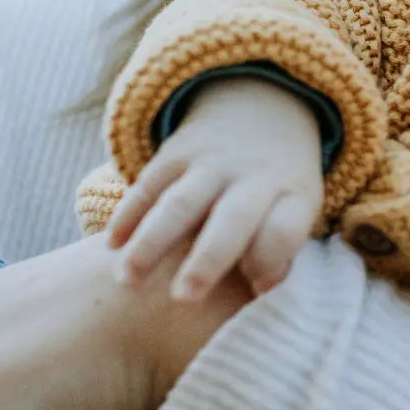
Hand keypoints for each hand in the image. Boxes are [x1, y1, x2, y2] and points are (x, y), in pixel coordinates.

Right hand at [109, 78, 323, 300]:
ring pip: (179, 203)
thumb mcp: (298, 210)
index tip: (256, 288)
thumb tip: (259, 289)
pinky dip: (128, 215)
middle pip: (232, 219)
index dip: (271, 261)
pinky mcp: (176, 152)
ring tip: (126, 280)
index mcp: (292, 195)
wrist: (262, 110)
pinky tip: (112, 246)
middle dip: (207, 261)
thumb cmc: (278, 188)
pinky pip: (148, 185)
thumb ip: (280, 249)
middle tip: (182, 299)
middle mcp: (252, 176)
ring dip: (151, 242)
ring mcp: (212, 162)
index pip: (283, 230)